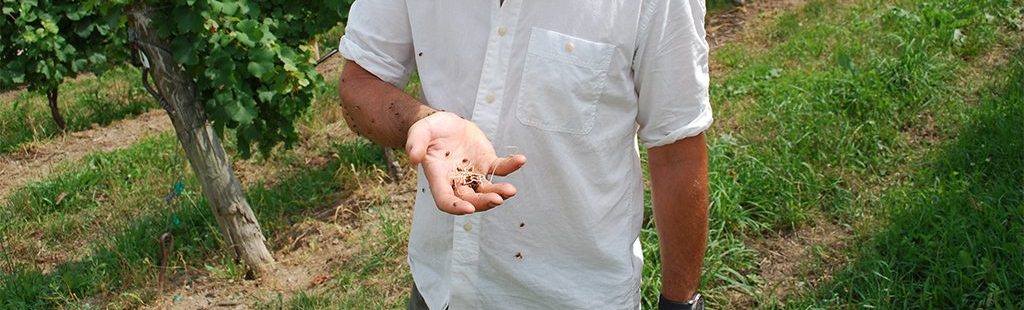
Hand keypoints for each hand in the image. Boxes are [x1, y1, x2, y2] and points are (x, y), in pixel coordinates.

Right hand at [406, 111, 526, 214]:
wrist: (445, 124)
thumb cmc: (429, 130)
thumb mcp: (419, 131)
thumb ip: (416, 143)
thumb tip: (414, 158)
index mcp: (438, 178)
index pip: (445, 200)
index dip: (455, 207)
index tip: (469, 209)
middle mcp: (456, 181)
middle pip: (470, 199)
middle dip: (483, 202)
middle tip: (497, 199)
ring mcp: (474, 174)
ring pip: (487, 189)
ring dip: (499, 192)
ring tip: (511, 191)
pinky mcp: (487, 162)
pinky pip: (500, 168)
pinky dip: (511, 166)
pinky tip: (521, 160)